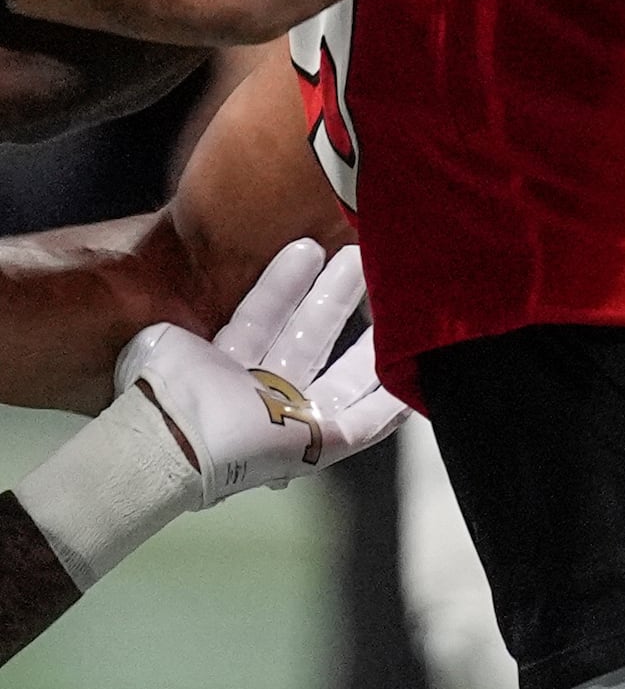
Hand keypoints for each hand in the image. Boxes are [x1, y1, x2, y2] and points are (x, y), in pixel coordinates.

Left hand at [119, 238, 401, 505]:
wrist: (176, 438)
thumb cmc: (163, 391)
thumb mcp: (162, 339)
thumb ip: (172, 316)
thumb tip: (147, 284)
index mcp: (224, 367)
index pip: (263, 316)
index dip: (283, 283)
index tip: (307, 247)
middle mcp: (262, 391)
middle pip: (311, 335)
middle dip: (336, 294)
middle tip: (361, 255)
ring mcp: (294, 418)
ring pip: (345, 372)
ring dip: (371, 336)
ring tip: (394, 294)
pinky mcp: (320, 441)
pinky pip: (365, 422)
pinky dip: (389, 404)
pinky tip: (412, 376)